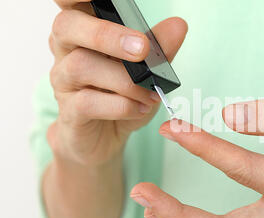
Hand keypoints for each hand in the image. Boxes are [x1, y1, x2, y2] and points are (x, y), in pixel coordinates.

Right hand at [48, 0, 187, 166]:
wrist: (104, 137)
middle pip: (68, 26)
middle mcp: (67, 49)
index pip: (70, 2)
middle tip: (141, 49)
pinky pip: (87, 102)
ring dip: (125, 81)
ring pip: (81, 66)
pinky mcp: (68, 110)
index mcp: (86, 30)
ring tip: (151, 93)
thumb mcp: (146, 71)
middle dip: (107, 35)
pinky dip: (121, 105)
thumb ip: (159, 48)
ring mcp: (64, 80)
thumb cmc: (122, 95)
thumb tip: (178, 25)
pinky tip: (140, 108)